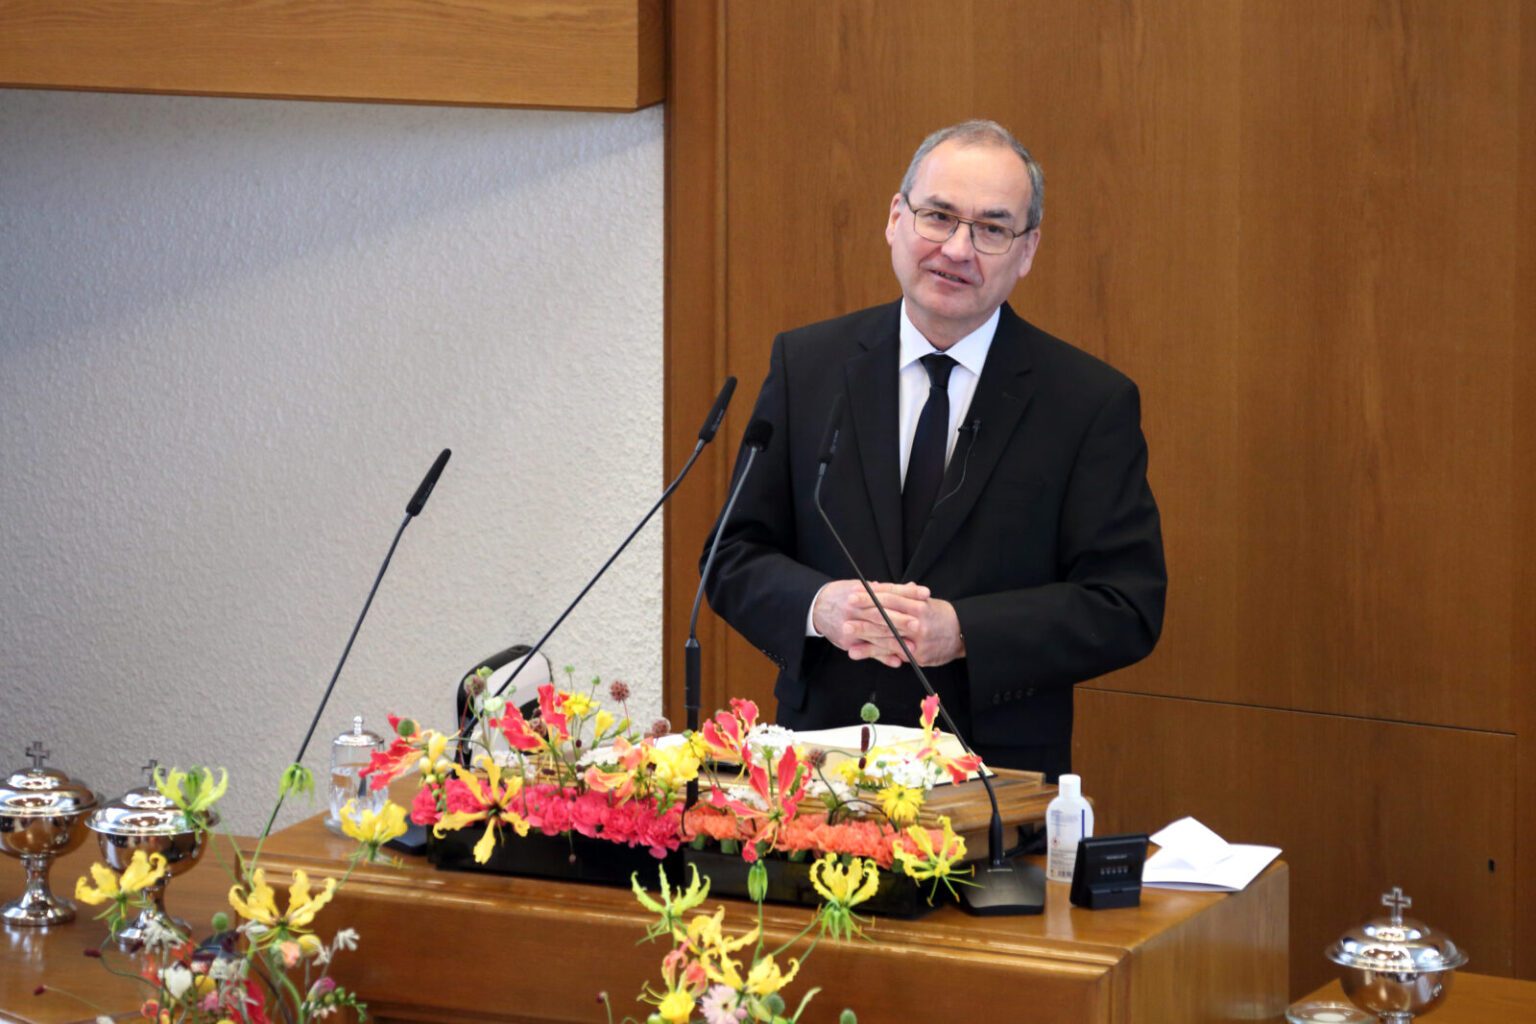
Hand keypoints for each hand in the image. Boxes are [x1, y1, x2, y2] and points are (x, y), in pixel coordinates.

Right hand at [812, 580, 928, 668]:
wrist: (815, 607)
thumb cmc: (842, 595)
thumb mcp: (861, 587)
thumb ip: (886, 590)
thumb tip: (912, 586)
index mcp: (860, 592)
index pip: (887, 592)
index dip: (906, 593)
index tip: (924, 594)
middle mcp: (854, 609)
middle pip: (881, 614)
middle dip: (901, 620)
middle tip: (919, 624)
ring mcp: (849, 626)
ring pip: (876, 635)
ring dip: (895, 642)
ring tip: (914, 647)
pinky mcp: (847, 642)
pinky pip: (868, 650)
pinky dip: (883, 656)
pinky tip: (897, 661)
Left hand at [856, 590, 965, 667]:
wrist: (965, 636)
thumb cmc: (942, 616)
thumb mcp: (926, 602)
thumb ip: (903, 596)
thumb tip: (878, 586)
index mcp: (919, 606)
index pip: (892, 598)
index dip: (873, 595)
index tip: (855, 592)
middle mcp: (918, 622)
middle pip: (887, 615)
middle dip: (865, 611)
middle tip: (846, 606)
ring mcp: (917, 640)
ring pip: (886, 635)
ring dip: (864, 633)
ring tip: (845, 629)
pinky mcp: (916, 656)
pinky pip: (891, 653)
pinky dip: (872, 652)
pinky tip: (856, 651)